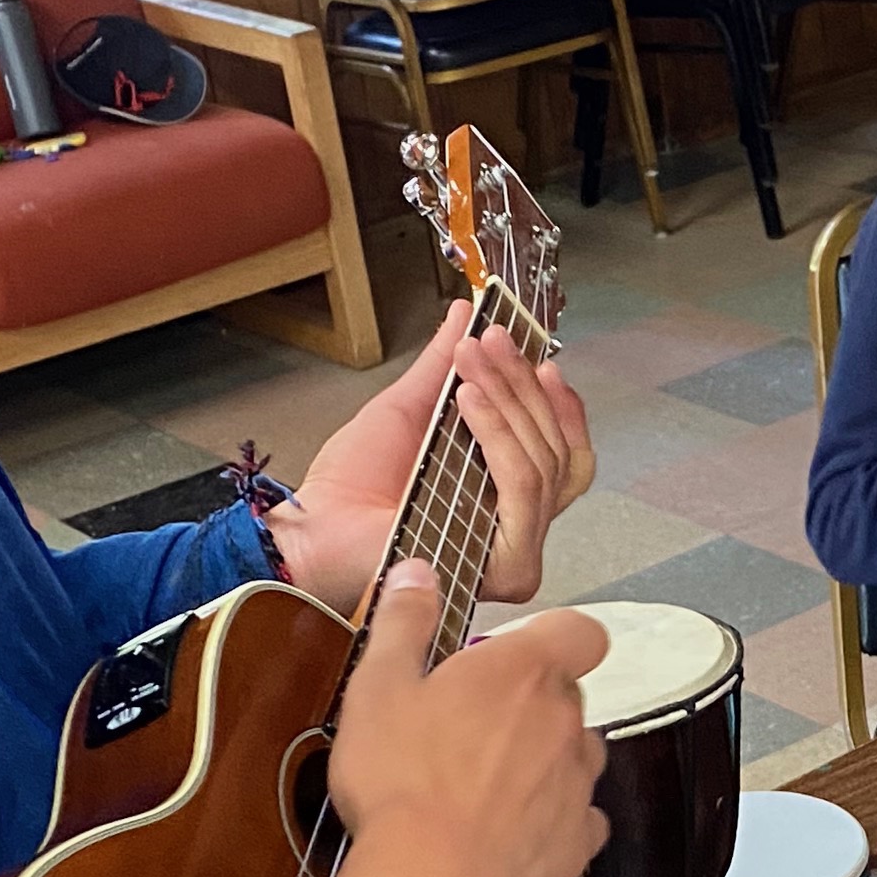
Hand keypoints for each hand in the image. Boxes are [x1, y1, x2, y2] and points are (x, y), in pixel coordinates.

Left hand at [272, 303, 594, 611]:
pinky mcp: (501, 562)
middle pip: (554, 449)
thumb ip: (443, 366)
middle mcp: (514, 522)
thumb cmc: (350, 488)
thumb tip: (466, 314)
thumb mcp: (407, 409)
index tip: (541, 357)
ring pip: (544, 462)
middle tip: (491, 340)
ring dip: (509, 397)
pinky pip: (522, 487)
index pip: (561, 450)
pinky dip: (500, 434)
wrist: (314, 527)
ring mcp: (511, 545)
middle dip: (524, 383)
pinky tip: (471, 398)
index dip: (559, 404)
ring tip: (471, 358)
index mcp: (501, 492)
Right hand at [319, 566, 608, 876]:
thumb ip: (404, 623)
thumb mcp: (379, 687)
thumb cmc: (402, 784)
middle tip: (469, 727)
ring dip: (545, 762)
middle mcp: (564, 721)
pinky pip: (579, 822)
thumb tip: (417, 575)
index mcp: (522, 671)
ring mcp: (577, 785)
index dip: (559, 636)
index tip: (521, 650)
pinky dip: (553, 822)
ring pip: (577, 757)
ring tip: (485, 784)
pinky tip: (509, 833)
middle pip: (567, 696)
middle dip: (530, 704)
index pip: (579, 631)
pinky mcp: (577, 843)